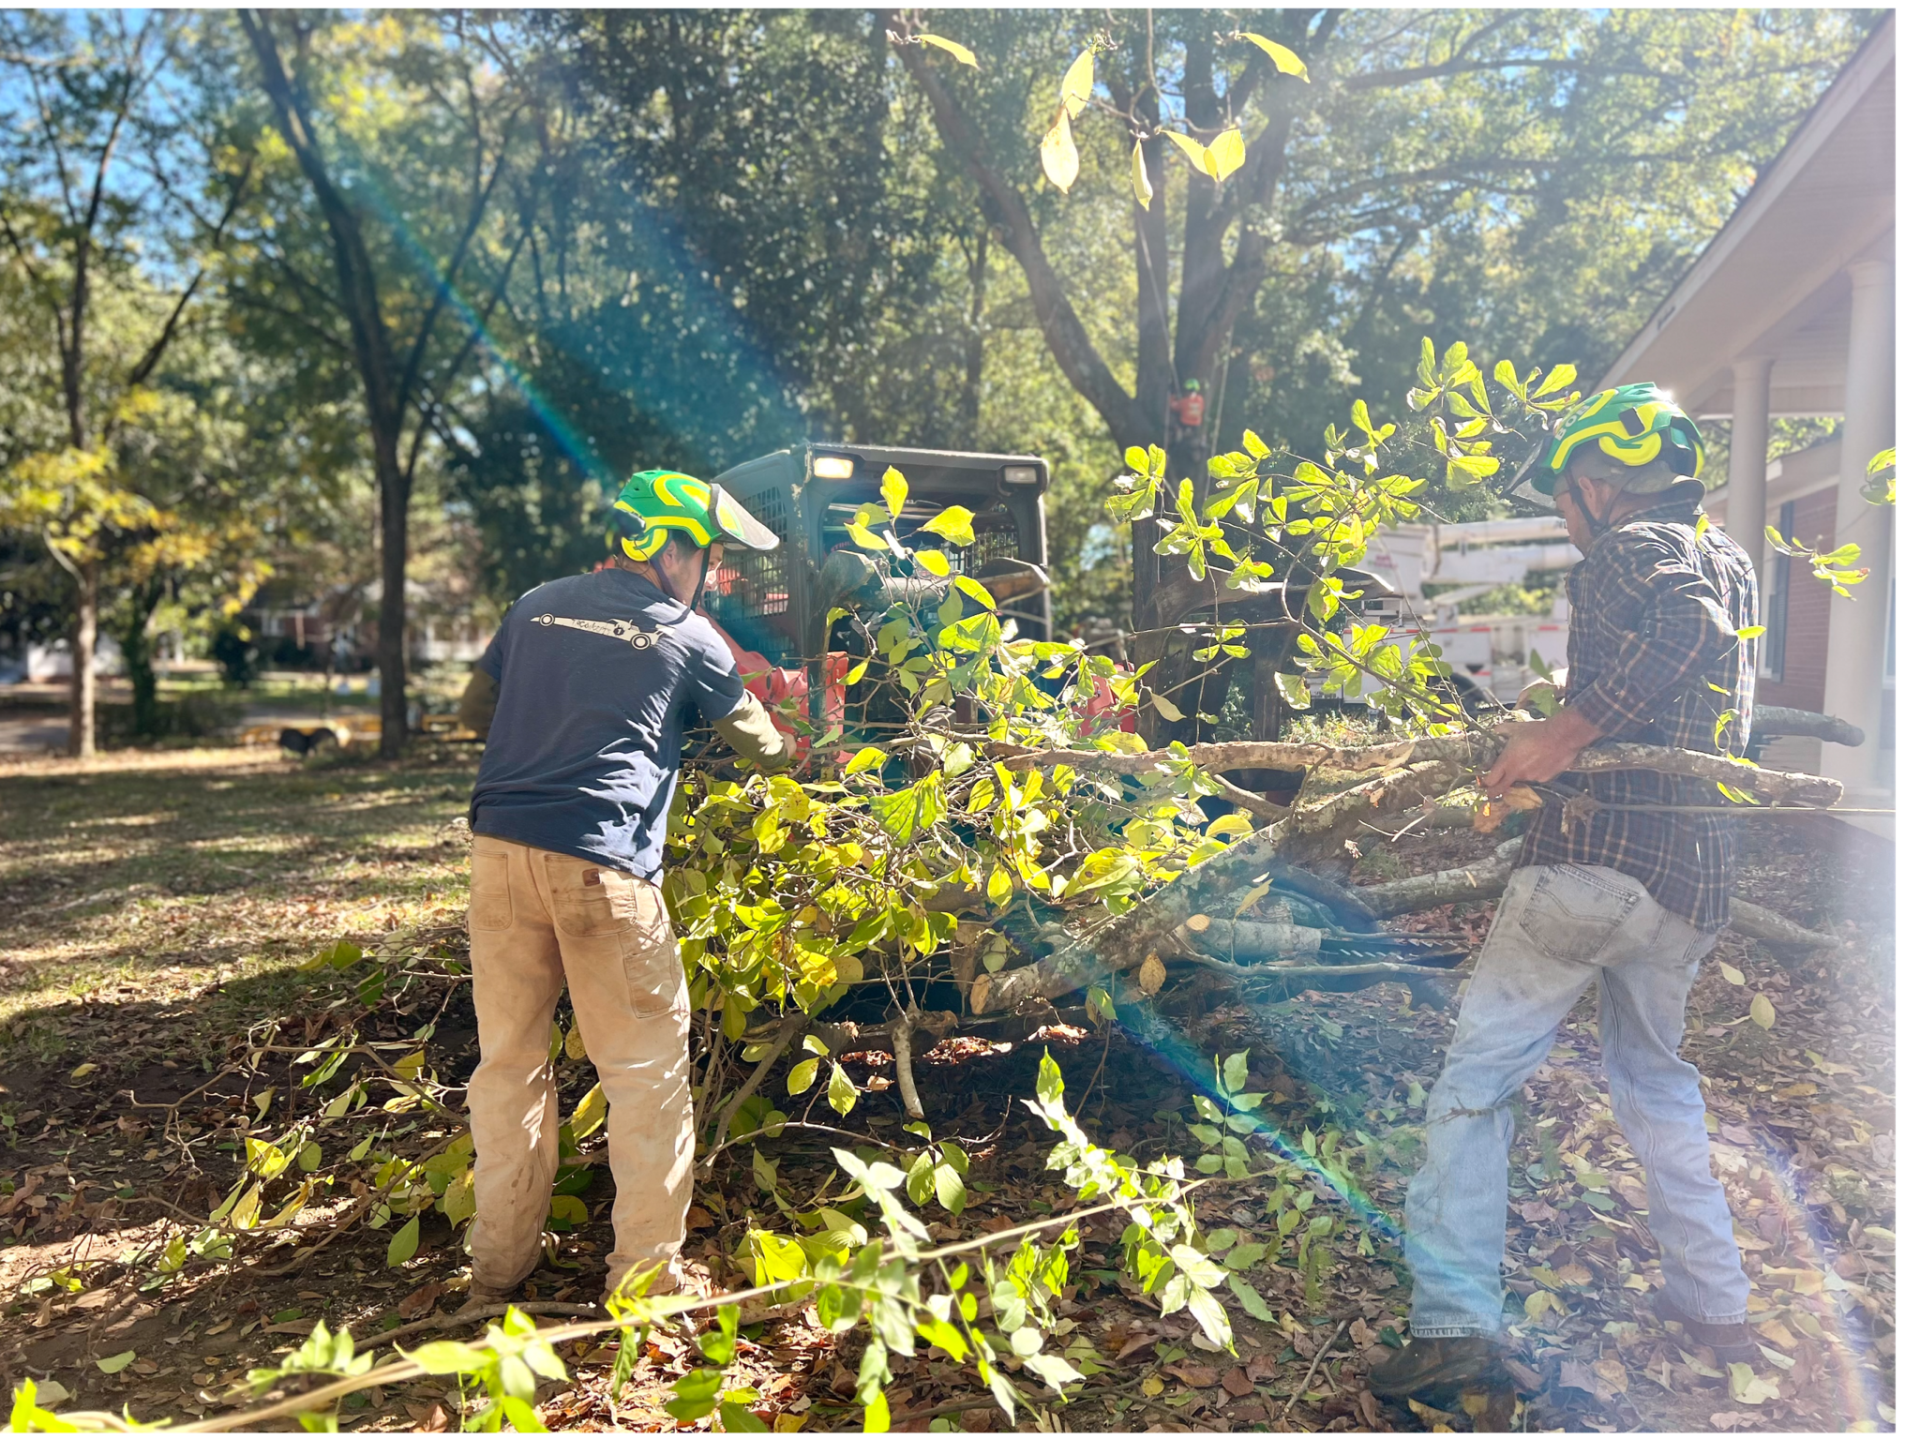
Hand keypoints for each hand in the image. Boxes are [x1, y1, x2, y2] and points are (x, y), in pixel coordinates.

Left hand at [1482, 709, 1598, 797]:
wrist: (1562, 736)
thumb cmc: (1537, 731)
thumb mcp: (1516, 728)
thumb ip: (1502, 730)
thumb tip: (1495, 729)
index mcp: (1507, 762)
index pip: (1491, 780)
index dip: (1486, 783)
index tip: (1485, 784)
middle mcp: (1517, 773)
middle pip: (1502, 788)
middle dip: (1495, 791)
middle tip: (1491, 793)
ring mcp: (1531, 778)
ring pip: (1521, 779)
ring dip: (1521, 774)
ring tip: (1529, 760)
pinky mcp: (1544, 779)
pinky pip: (1536, 777)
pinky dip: (1536, 772)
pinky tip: (1541, 761)